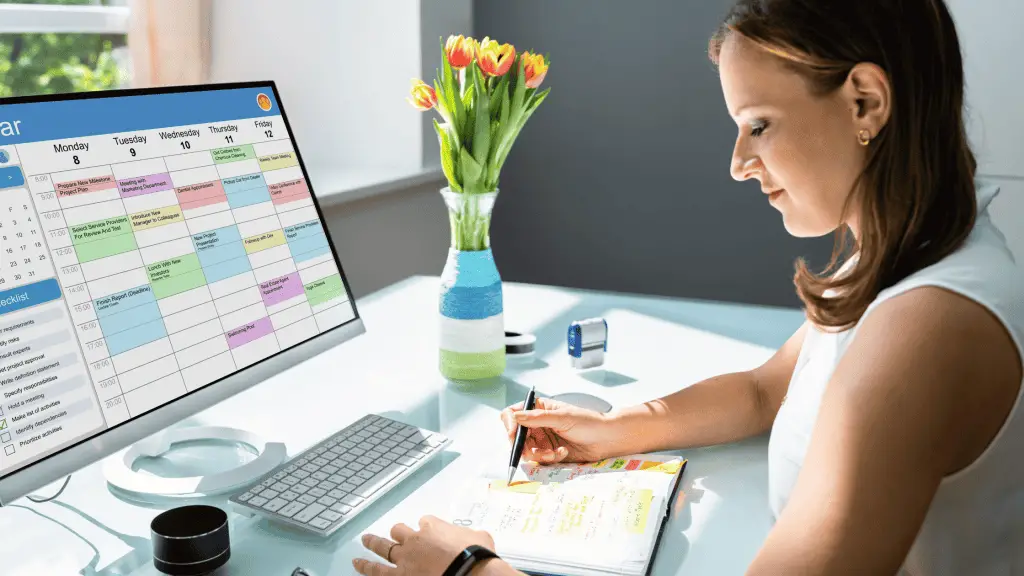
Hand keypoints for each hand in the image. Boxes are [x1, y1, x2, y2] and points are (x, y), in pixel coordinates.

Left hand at [354, 515, 498, 575]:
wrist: (469, 571)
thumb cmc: (477, 555)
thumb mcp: (480, 538)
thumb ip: (471, 535)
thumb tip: (477, 538)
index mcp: (433, 527)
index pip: (425, 522)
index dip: (426, 527)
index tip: (427, 531)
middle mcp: (415, 540)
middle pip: (399, 531)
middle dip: (395, 532)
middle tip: (393, 532)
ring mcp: (405, 559)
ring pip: (383, 548)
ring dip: (373, 544)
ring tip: (364, 542)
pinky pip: (378, 572)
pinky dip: (367, 568)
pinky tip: (358, 565)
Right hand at [500, 397, 618, 463]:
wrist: (607, 439)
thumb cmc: (588, 422)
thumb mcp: (562, 418)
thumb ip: (537, 418)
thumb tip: (515, 417)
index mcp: (538, 408)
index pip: (513, 414)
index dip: (510, 424)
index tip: (513, 435)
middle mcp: (537, 423)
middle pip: (516, 436)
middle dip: (523, 446)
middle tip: (533, 451)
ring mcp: (543, 438)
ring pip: (526, 450)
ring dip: (538, 454)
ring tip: (554, 453)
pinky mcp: (549, 452)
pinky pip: (539, 459)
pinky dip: (549, 458)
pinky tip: (563, 453)